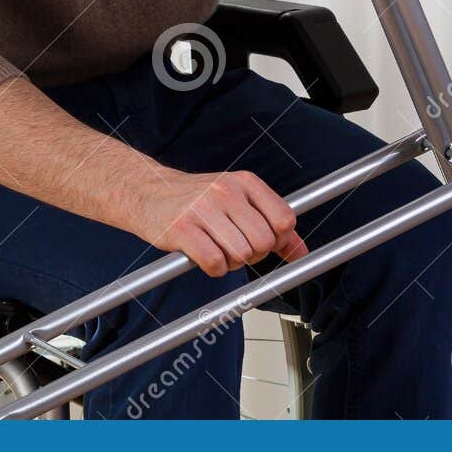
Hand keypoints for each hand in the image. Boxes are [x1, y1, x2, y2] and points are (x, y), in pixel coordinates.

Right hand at [132, 168, 308, 276]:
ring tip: (217, 249)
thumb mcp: (240, 203)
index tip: (263, 241)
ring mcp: (204, 208)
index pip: (284, 219)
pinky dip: (214, 268)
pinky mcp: (182, 228)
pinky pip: (215, 263)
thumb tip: (301, 252)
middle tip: (236, 248)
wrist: (149, 193)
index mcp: (246, 182)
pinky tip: (204, 256)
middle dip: (253, 255)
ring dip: (231, 262)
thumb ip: (273, 226)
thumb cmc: (198, 201)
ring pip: (241, 254)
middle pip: (263, 241)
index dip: (278, 239)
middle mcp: (227, 191)